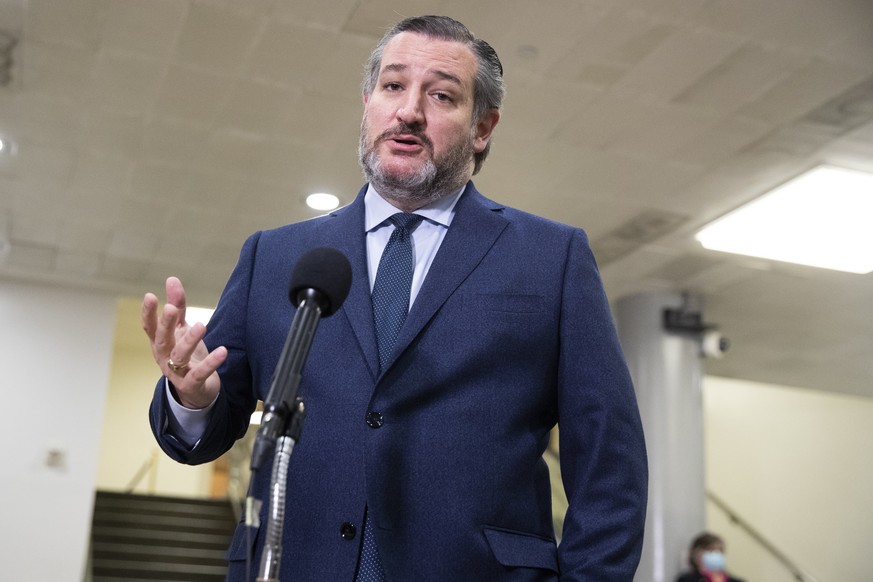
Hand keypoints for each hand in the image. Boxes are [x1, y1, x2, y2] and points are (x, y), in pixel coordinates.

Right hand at [142, 277, 226, 408]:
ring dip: (189, 340)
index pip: (150, 327)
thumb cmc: (187, 355)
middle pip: (162, 340)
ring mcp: (176, 372)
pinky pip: (200, 373)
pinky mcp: (192, 384)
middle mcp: (164, 357)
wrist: (196, 390)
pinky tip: (223, 351)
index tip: (150, 296)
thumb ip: (177, 306)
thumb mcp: (181, 330)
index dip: (148, 313)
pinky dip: (211, 363)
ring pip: (180, 355)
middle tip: (171, 309)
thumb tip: (171, 279)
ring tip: (201, 325)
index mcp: (160, 343)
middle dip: (165, 324)